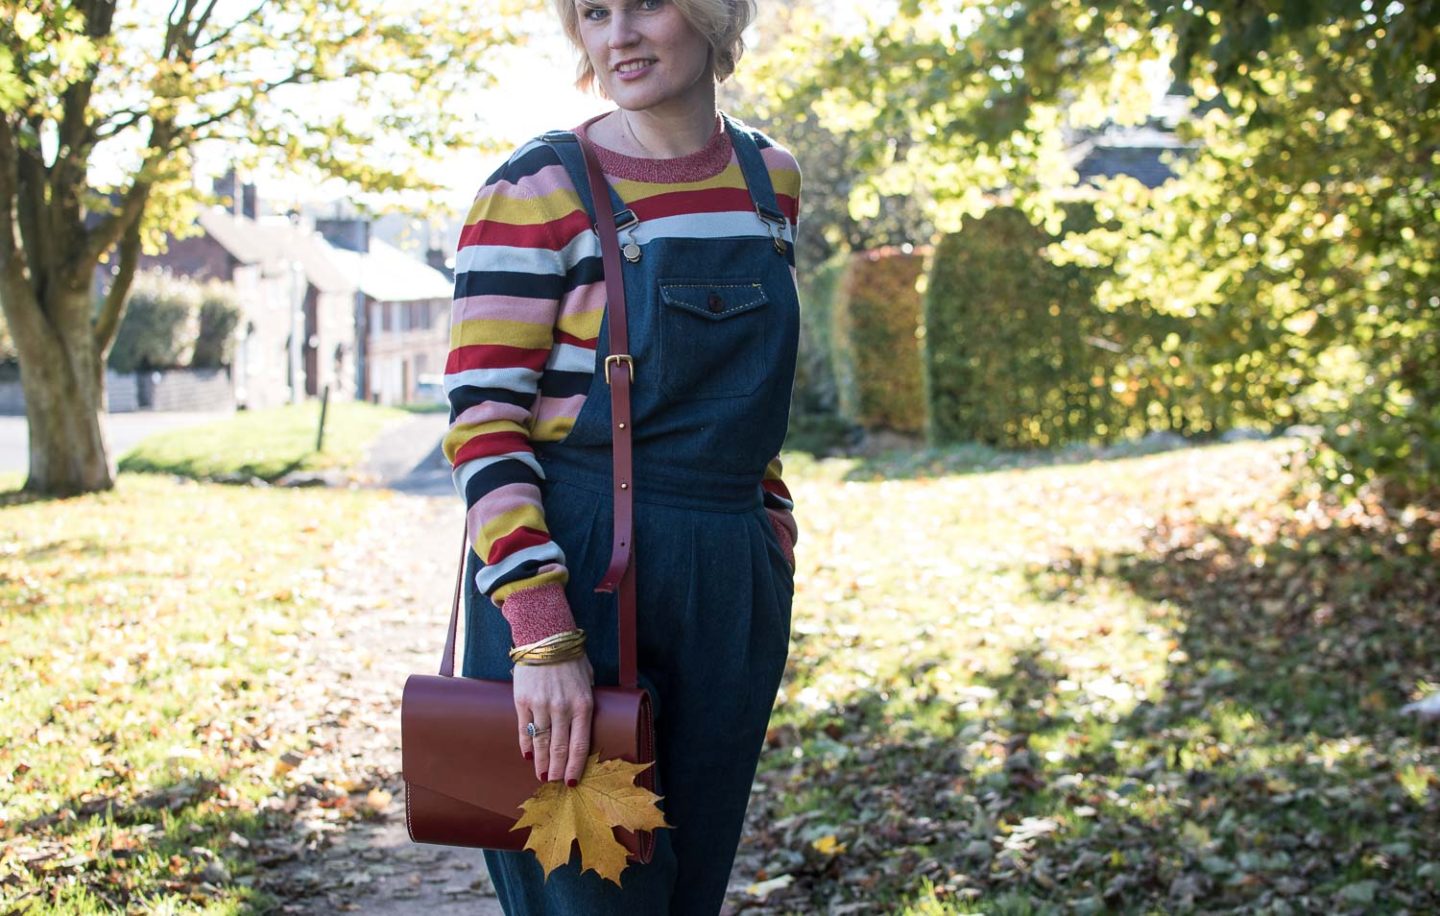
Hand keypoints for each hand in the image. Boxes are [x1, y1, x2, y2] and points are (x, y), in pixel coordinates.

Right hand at [513, 654, 594, 784]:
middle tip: (555, 784)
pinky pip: (525, 729)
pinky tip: (527, 755)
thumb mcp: (588, 680)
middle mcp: (562, 708)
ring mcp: (541, 705)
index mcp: (583, 704)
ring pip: (541, 743)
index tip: (572, 782)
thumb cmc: (571, 659)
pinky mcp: (523, 701)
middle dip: (558, 770)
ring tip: (542, 775)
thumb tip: (582, 727)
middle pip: (560, 748)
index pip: (580, 744)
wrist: (546, 637)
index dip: (576, 766)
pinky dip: (526, 745)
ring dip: (541, 762)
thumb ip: (585, 703)